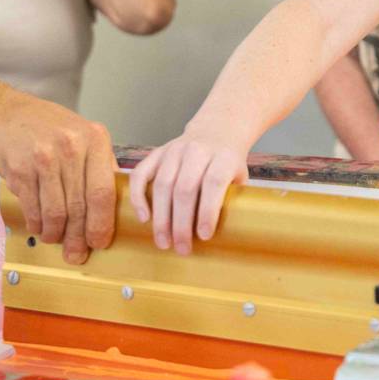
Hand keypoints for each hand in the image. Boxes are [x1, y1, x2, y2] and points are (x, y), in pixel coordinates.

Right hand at [0, 96, 115, 263]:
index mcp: (93, 138)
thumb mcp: (80, 133)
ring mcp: (43, 158)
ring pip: (56, 213)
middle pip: (80, 207)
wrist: (1, 115)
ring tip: (56, 240)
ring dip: (56, 234)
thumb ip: (98, 165)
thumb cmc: (44, 126)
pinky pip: (33, 210)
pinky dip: (38, 225)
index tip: (101, 242)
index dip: (102, 223)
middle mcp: (70, 147)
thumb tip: (115, 206)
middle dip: (79, 237)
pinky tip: (40, 227)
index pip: (103, 191)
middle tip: (76, 254)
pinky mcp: (19, 170)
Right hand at [127, 127, 247, 253]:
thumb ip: (231, 199)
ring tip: (163, 242)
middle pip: (185, 188)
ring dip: (161, 217)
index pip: (213, 182)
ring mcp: (174, 150)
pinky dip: (139, 196)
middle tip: (181, 248)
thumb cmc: (228, 163)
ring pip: (163, 184)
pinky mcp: (157, 153)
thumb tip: (222, 237)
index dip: (208, 210)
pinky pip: (141, 173)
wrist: (216, 131)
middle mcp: (197, 150)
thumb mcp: (239, 176)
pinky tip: (143, 217)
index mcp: (223, 156)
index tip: (203, 236)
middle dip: (181, 223)